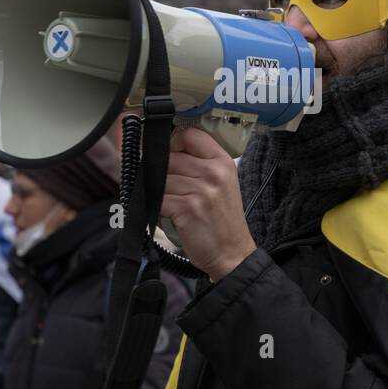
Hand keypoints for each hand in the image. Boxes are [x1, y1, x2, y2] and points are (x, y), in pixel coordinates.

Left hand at [161, 127, 256, 281]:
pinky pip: (158, 199)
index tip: (167, 154)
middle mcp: (214, 173)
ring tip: (167, 202)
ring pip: (160, 179)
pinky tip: (164, 214)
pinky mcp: (187, 209)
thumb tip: (162, 151)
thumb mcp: (222, 184)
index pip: (190, 135)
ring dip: (156, 192)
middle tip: (164, 186)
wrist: (232, 254)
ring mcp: (201, 191)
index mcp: (223, 162)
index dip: (173, 142)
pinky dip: (155, 208)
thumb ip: (200, 164)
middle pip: (170, 157)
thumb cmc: (222, 220)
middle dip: (159, 172)